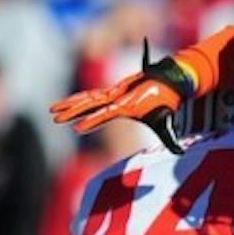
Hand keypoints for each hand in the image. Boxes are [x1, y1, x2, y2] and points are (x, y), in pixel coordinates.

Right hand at [50, 41, 191, 153]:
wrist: (168, 81)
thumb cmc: (167, 103)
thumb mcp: (168, 122)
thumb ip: (170, 139)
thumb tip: (181, 153)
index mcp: (127, 105)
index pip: (105, 114)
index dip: (92, 121)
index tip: (78, 128)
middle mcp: (117, 97)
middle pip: (90, 103)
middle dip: (71, 111)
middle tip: (54, 118)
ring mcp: (113, 93)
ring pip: (87, 97)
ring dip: (70, 104)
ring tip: (53, 111)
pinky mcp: (113, 92)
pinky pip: (93, 95)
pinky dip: (80, 99)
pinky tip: (68, 104)